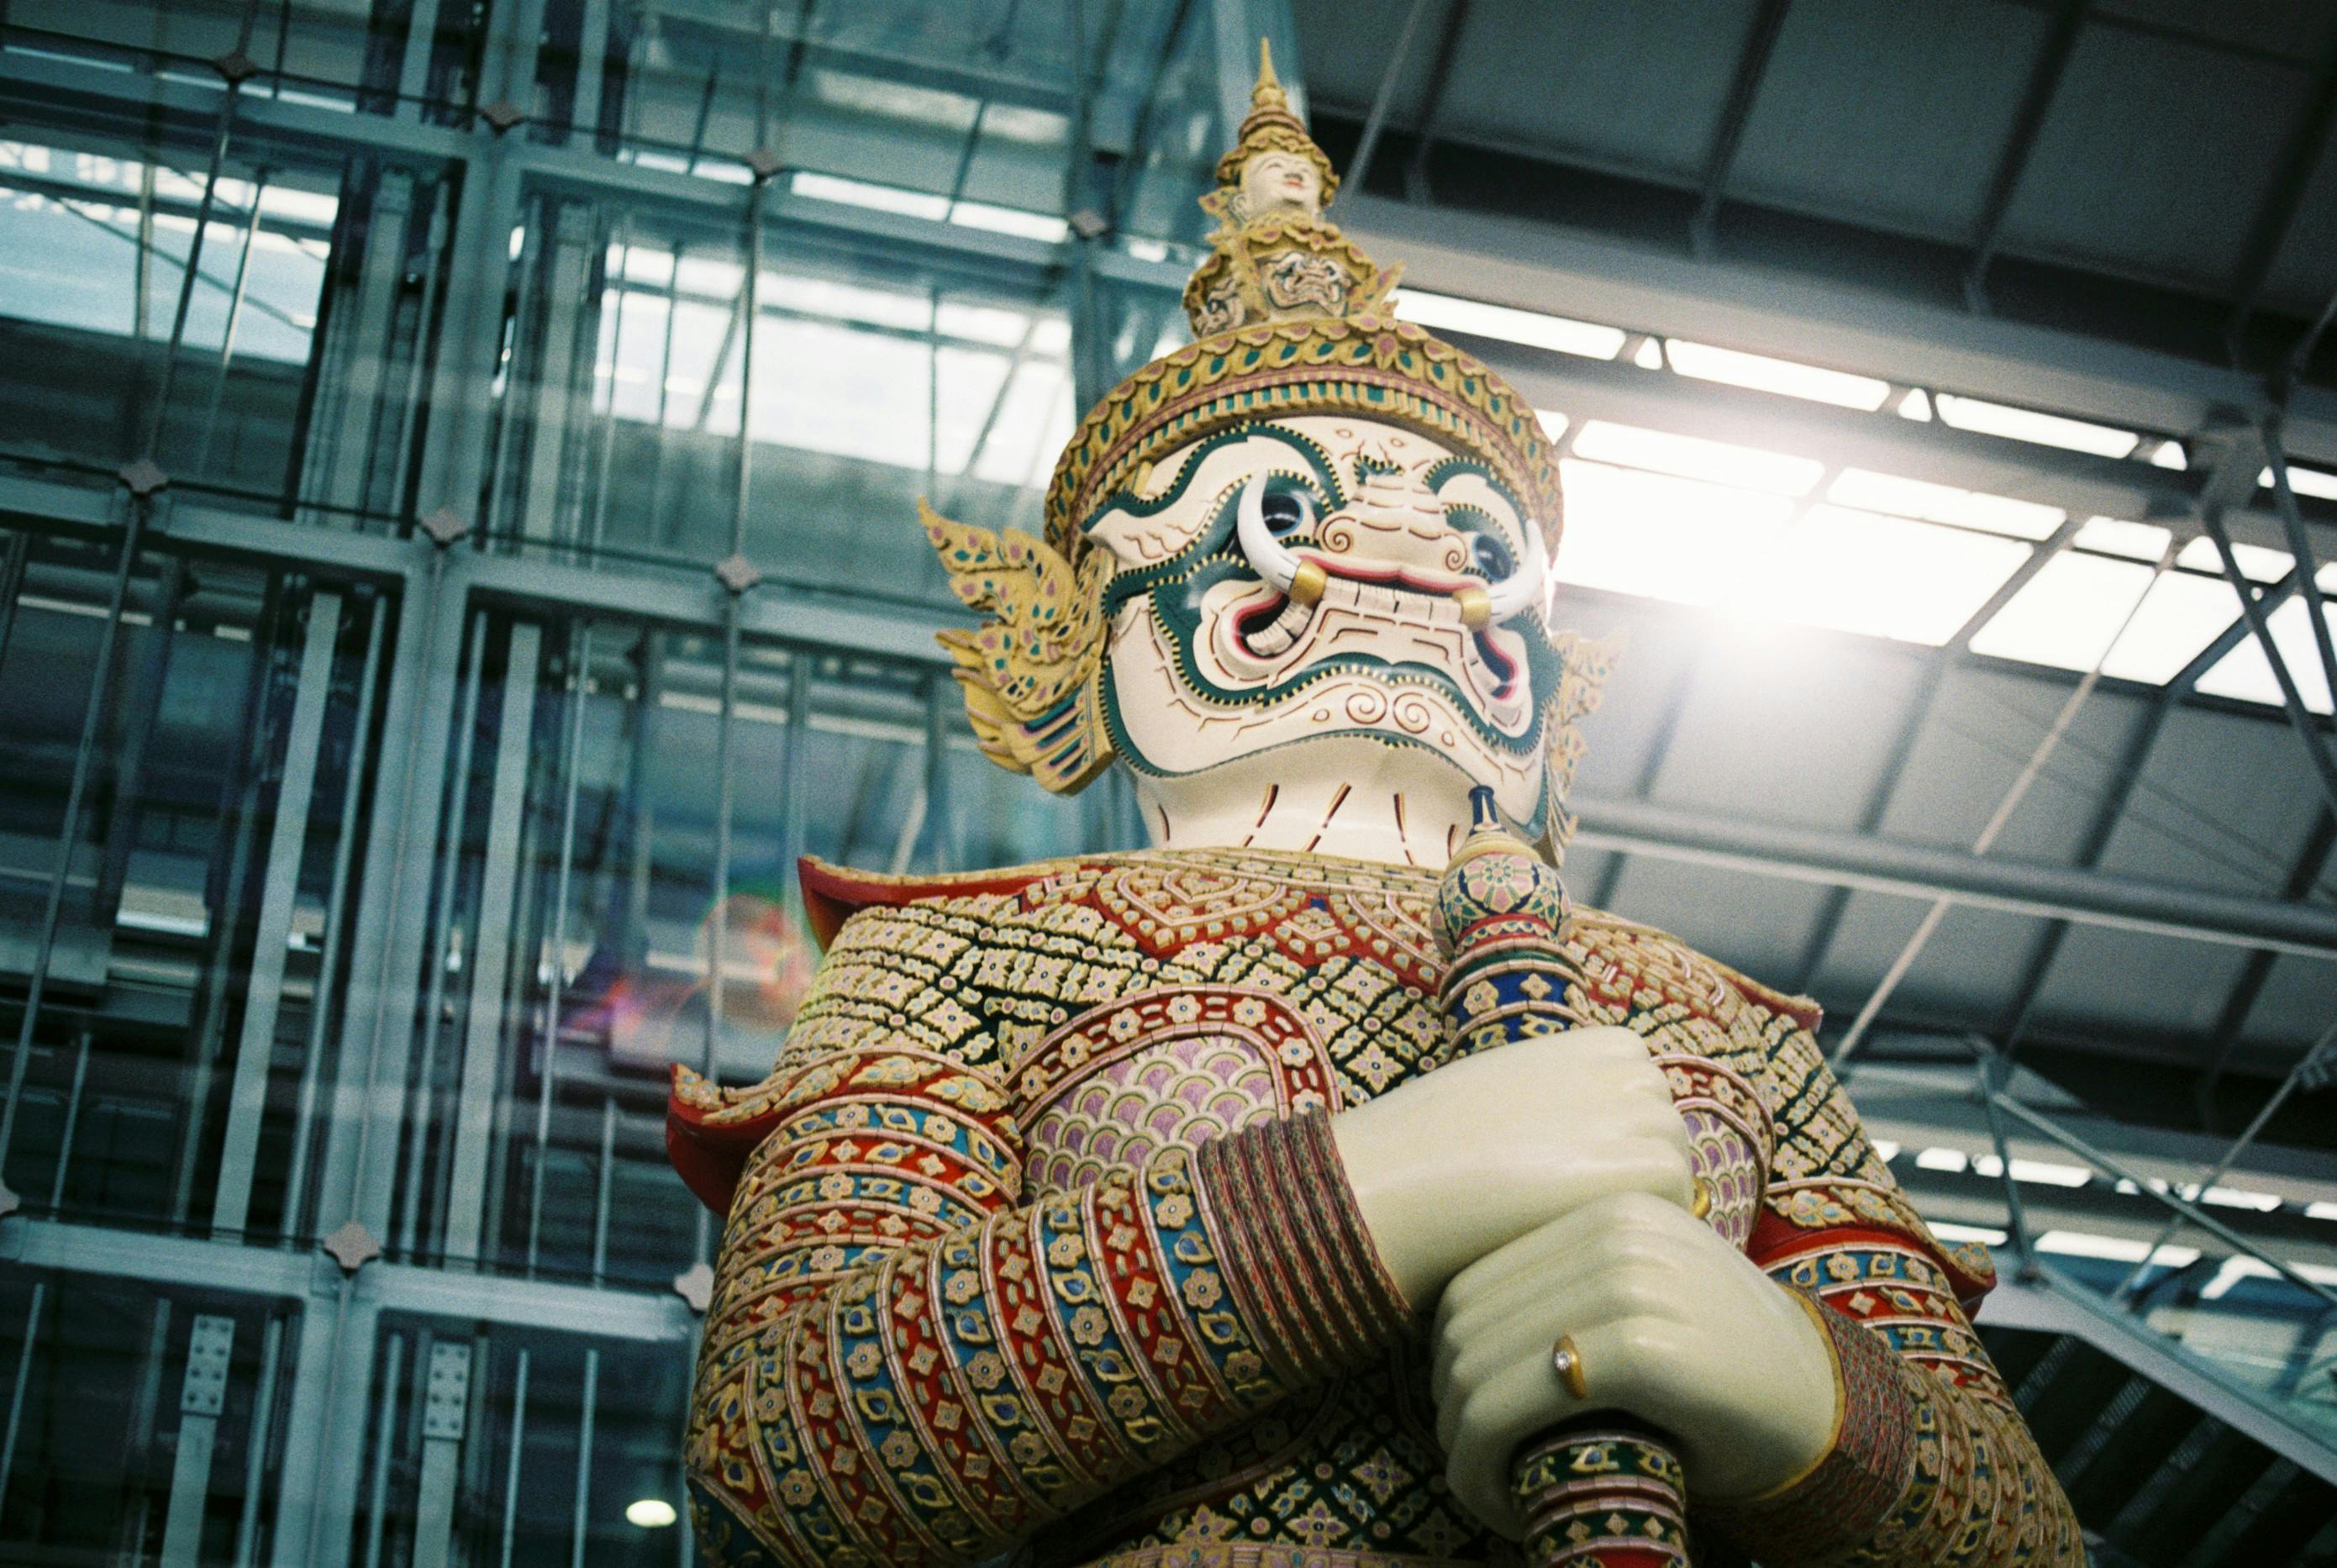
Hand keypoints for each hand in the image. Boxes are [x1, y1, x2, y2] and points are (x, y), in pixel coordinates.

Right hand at [1329, 1026, 1694, 1305]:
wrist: (1395, 1181)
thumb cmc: (1428, 1147)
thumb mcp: (1499, 1090)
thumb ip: (1554, 1098)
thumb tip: (1589, 1135)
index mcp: (1584, 1044)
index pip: (1640, 1080)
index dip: (1618, 1126)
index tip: (1578, 1164)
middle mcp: (1619, 1069)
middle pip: (1662, 1117)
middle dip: (1634, 1158)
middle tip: (1580, 1207)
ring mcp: (1634, 1113)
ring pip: (1673, 1155)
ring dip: (1641, 1190)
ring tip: (1583, 1224)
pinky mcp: (1641, 1165)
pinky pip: (1676, 1192)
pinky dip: (1645, 1217)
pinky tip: (1591, 1238)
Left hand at [1429, 1190, 1837, 1536]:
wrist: (1825, 1411)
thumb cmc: (1719, 1372)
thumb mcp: (1641, 1300)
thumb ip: (1561, 1294)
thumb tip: (1446, 1348)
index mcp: (1607, 1208)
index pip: (1472, 1280)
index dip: (1445, 1365)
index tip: (1465, 1428)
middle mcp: (1615, 1230)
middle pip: (1463, 1326)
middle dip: (1447, 1412)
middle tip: (1471, 1472)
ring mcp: (1632, 1283)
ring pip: (1477, 1369)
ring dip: (1461, 1450)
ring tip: (1488, 1491)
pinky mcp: (1645, 1348)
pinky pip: (1518, 1408)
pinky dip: (1489, 1468)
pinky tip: (1510, 1505)